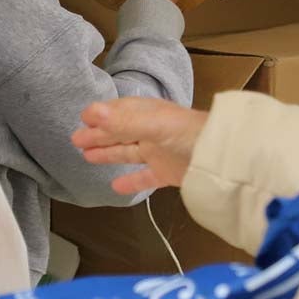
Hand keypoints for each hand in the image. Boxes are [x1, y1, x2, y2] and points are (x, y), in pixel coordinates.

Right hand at [72, 97, 208, 193]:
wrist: (222, 158)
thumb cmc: (188, 135)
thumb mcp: (153, 125)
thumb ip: (122, 122)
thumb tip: (89, 112)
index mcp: (148, 114)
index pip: (120, 111)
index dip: (102, 115)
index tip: (83, 118)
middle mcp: (152, 131)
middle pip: (120, 132)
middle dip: (98, 135)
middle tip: (76, 139)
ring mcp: (160, 152)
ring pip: (128, 152)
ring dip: (108, 153)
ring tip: (86, 157)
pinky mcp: (168, 173)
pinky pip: (145, 177)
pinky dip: (131, 181)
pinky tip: (115, 187)